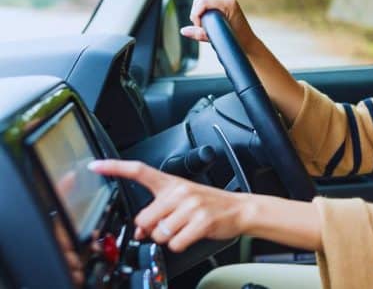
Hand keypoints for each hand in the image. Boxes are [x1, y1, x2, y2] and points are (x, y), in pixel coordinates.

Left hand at [88, 159, 250, 251]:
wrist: (238, 209)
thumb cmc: (209, 204)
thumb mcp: (183, 200)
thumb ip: (158, 210)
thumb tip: (139, 231)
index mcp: (171, 183)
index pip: (138, 171)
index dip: (114, 168)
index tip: (94, 166)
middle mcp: (179, 191)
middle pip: (144, 219)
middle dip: (151, 229)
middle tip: (168, 225)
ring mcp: (190, 206)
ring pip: (159, 233)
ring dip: (167, 238)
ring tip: (183, 228)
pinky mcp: (200, 222)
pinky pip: (175, 243)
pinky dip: (180, 244)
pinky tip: (190, 235)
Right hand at [181, 0, 258, 50]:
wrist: (248, 43)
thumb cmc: (237, 42)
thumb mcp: (216, 38)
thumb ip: (199, 34)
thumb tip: (183, 31)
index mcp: (228, 3)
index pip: (202, 3)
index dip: (196, 15)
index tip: (200, 27)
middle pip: (199, 2)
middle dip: (197, 16)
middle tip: (204, 29)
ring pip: (201, 3)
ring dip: (200, 15)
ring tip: (208, 27)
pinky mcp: (223, 3)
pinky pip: (205, 5)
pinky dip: (203, 14)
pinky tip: (210, 23)